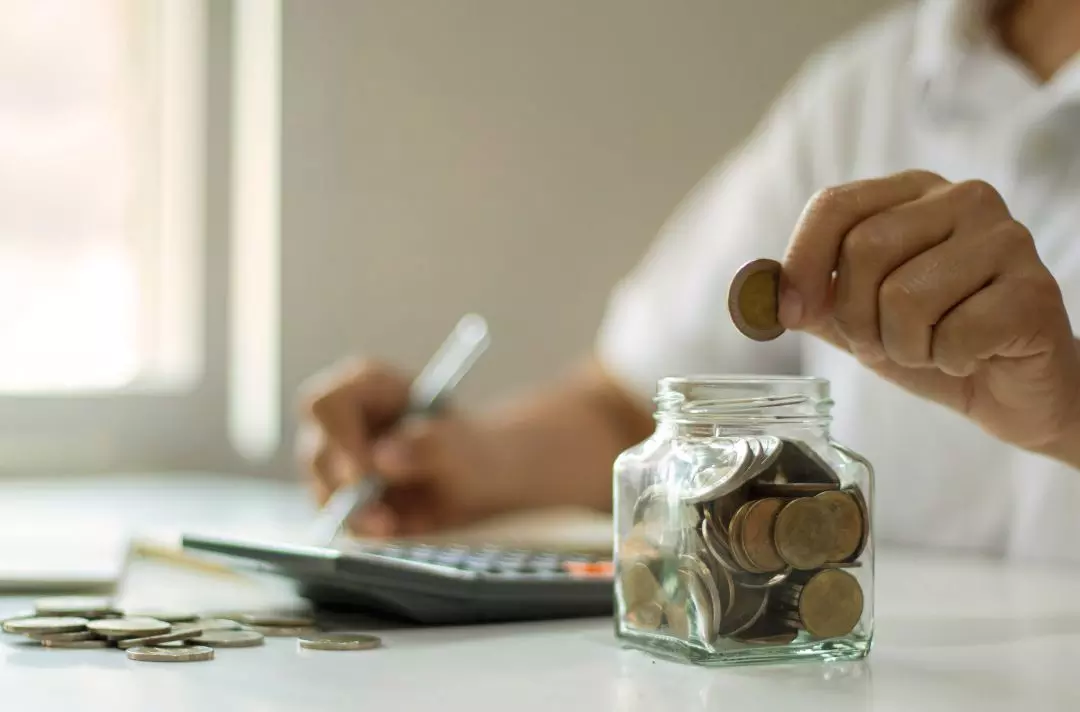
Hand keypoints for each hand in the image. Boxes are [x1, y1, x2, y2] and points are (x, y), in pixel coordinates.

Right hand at [296, 359, 513, 535]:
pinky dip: (360, 527)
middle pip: (317, 451)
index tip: (368, 472)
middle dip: (347, 485)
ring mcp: (335, 457)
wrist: (477, 478)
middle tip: (384, 510)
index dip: (340, 438)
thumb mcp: (460, 444)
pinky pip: (335, 517)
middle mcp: (341, 418)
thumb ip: (427, 445)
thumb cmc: (469, 448)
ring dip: (355, 512)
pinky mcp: (339, 493)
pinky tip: (390, 527)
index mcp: (365, 385)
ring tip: (393, 523)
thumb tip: (383, 459)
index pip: (326, 404)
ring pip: (321, 488)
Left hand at [779, 170, 1079, 453]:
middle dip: (857, 319)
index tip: (792, 312)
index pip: (834, 204)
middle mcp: (962, 199)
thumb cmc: (934, 341)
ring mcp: (1006, 239)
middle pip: (865, 249)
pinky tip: (972, 354)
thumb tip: (757, 292)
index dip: (801, 262)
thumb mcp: (858, 318)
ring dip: (903, 346)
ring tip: (931, 348)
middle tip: (884, 343)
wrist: (1014, 389)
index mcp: (912, 193)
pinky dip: (949, 361)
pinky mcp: (1034, 290)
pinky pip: (954, 334)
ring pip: (905, 295)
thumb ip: (813, 299)